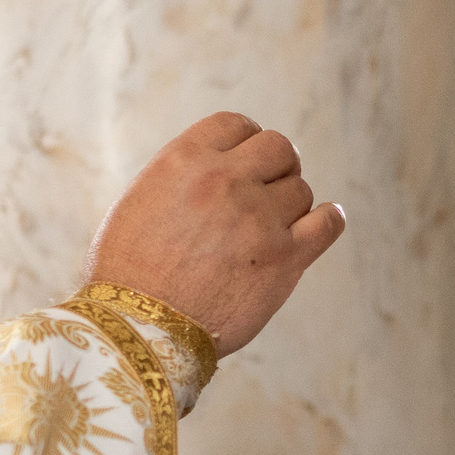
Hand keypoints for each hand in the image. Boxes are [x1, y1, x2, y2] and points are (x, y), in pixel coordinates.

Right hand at [84, 112, 346, 355]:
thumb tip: (216, 167)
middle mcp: (226, 180)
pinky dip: (328, 220)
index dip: (246, 142)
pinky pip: (328, 223)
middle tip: (268, 192)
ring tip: (268, 231)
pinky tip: (320, 224)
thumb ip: (182, 176)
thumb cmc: (127, 274)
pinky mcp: (284, 258)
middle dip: (276, 166)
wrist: (139, 330)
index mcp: (186, 159)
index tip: (248, 161)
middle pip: (278, 148)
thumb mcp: (140, 201)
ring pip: (301, 189)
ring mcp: (259, 218)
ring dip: (289, 205)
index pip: (237, 124)